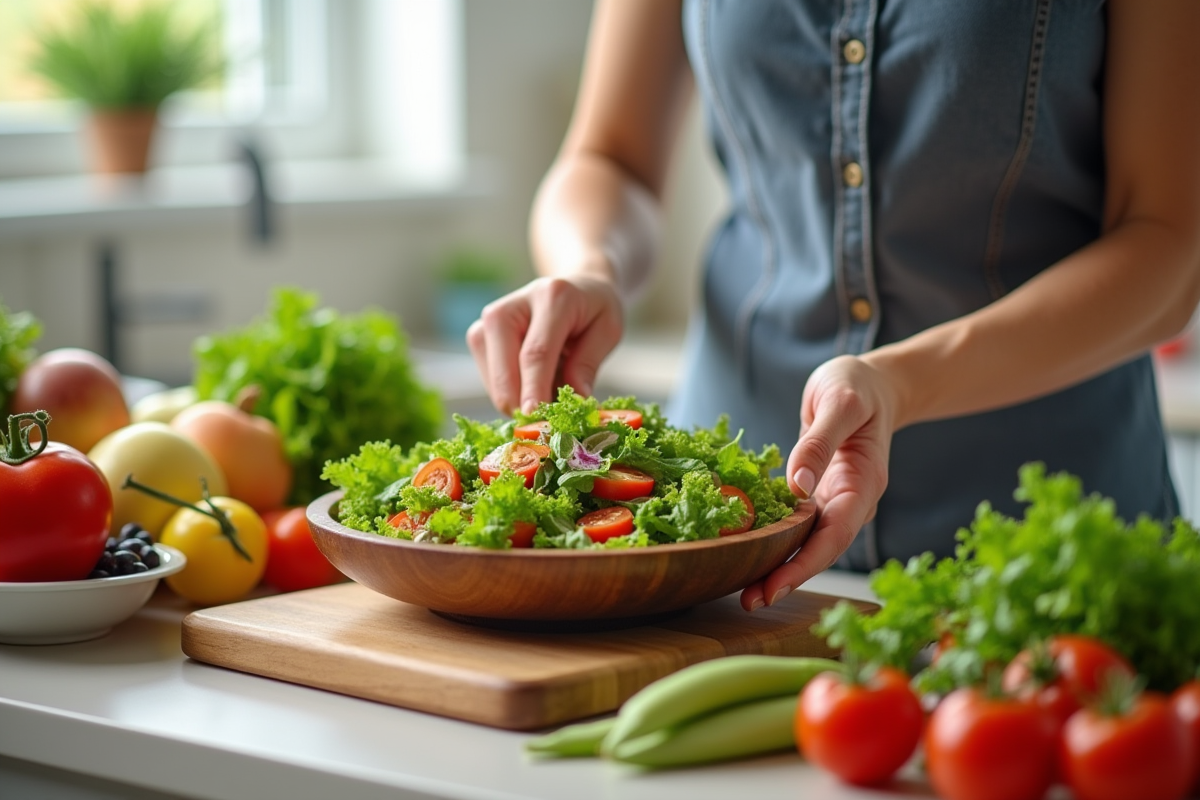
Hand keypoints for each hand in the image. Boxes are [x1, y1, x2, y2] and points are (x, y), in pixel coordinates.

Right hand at [466, 275, 623, 414]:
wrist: (573, 287)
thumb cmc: (593, 310)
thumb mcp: (608, 331)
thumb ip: (588, 364)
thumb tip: (574, 400)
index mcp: (552, 297)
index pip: (536, 352)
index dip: (534, 388)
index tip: (534, 418)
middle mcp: (511, 305)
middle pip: (505, 367)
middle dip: (520, 403)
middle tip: (547, 423)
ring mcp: (489, 320)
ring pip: (493, 378)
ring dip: (519, 399)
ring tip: (549, 386)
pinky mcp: (479, 336)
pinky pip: (490, 379)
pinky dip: (512, 392)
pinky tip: (533, 381)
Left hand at [740, 355, 897, 610]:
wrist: (870, 384)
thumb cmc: (857, 387)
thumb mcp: (840, 404)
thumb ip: (819, 443)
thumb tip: (798, 485)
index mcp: (863, 485)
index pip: (835, 535)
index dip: (805, 564)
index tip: (774, 586)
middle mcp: (850, 502)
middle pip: (819, 550)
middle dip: (786, 577)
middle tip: (748, 600)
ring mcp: (833, 501)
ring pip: (805, 542)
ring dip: (777, 566)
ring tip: (743, 591)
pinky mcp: (816, 496)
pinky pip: (794, 524)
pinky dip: (773, 540)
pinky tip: (745, 553)